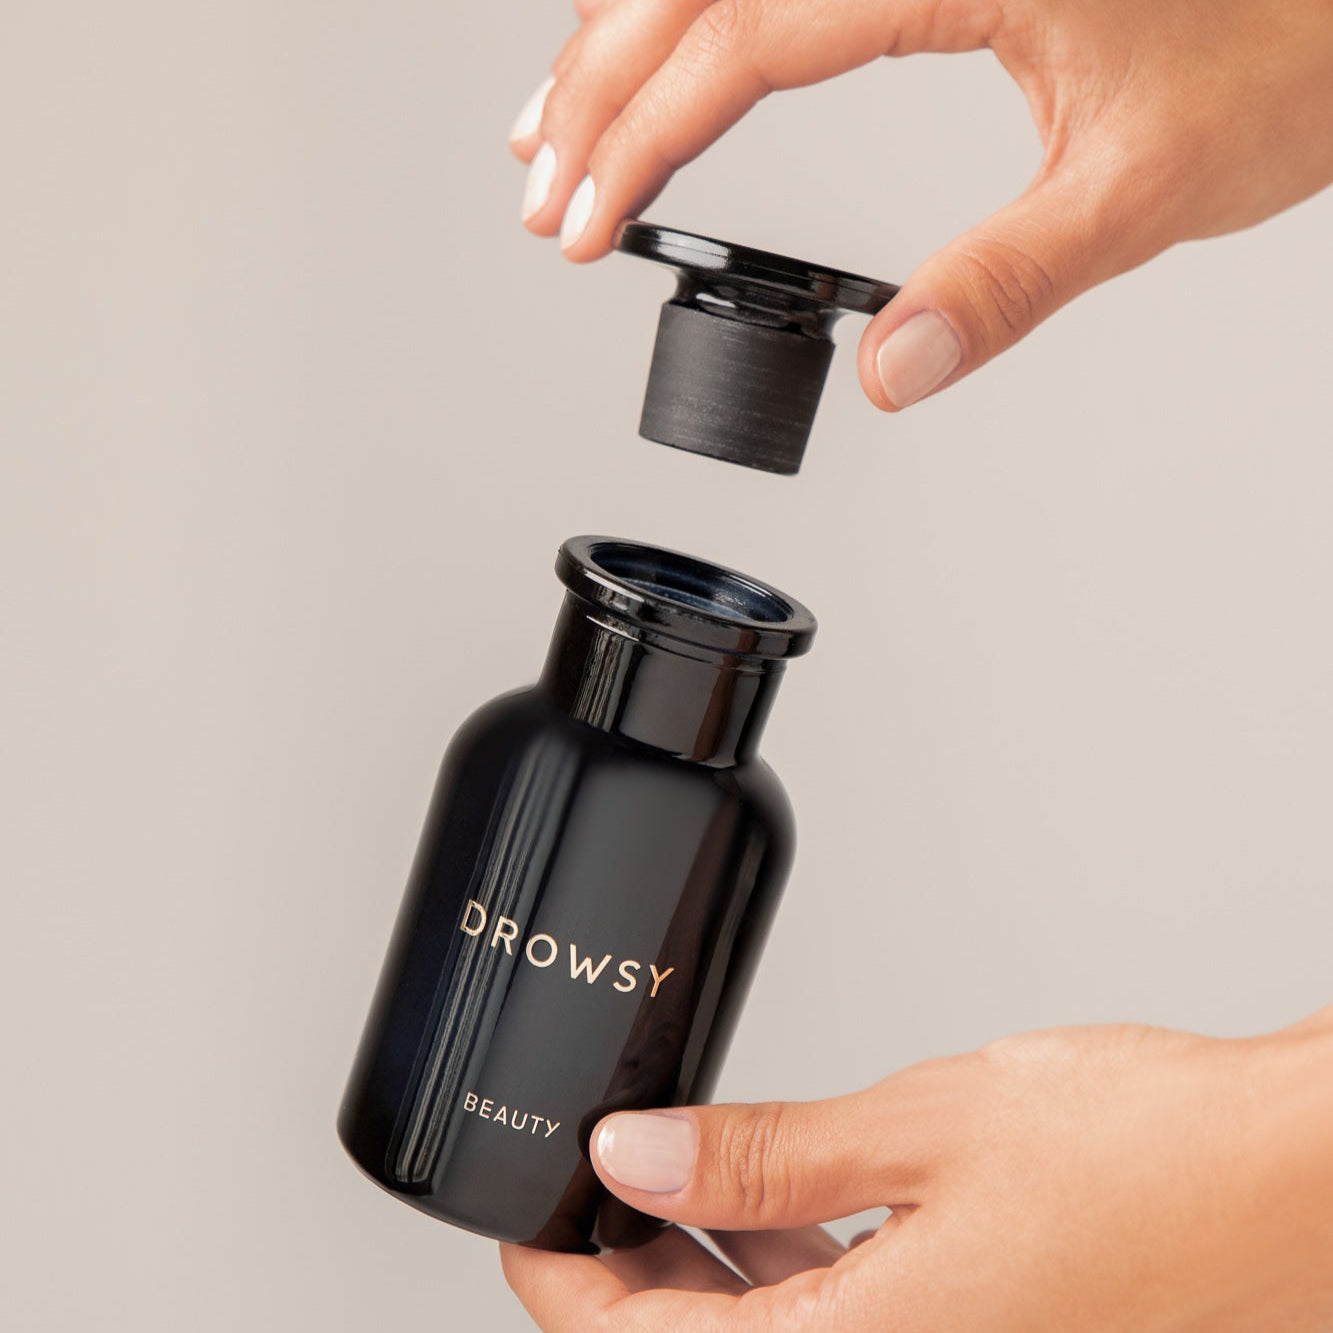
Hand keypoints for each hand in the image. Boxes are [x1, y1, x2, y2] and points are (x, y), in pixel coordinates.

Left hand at [501, 1013, 1332, 1330]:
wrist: (1285, 1180)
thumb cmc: (1141, 1156)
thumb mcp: (917, 1130)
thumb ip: (763, 1154)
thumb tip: (636, 1156)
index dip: (566, 1289)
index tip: (523, 1226)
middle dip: (628, 1274)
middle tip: (587, 1188)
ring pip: (771, 1330)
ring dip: (704, 1265)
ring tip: (665, 1178)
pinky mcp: (977, 1323)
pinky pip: (841, 1309)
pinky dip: (785, 1255)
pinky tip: (778, 1194)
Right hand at [508, 0, 1332, 409]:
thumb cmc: (1294, 48)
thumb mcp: (1142, 190)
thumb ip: (1004, 284)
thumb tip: (892, 370)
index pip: (745, 33)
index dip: (643, 134)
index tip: (578, 218)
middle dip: (601, 88)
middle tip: (539, 189)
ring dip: (631, 34)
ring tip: (561, 123)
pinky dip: (706, 9)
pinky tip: (669, 50)